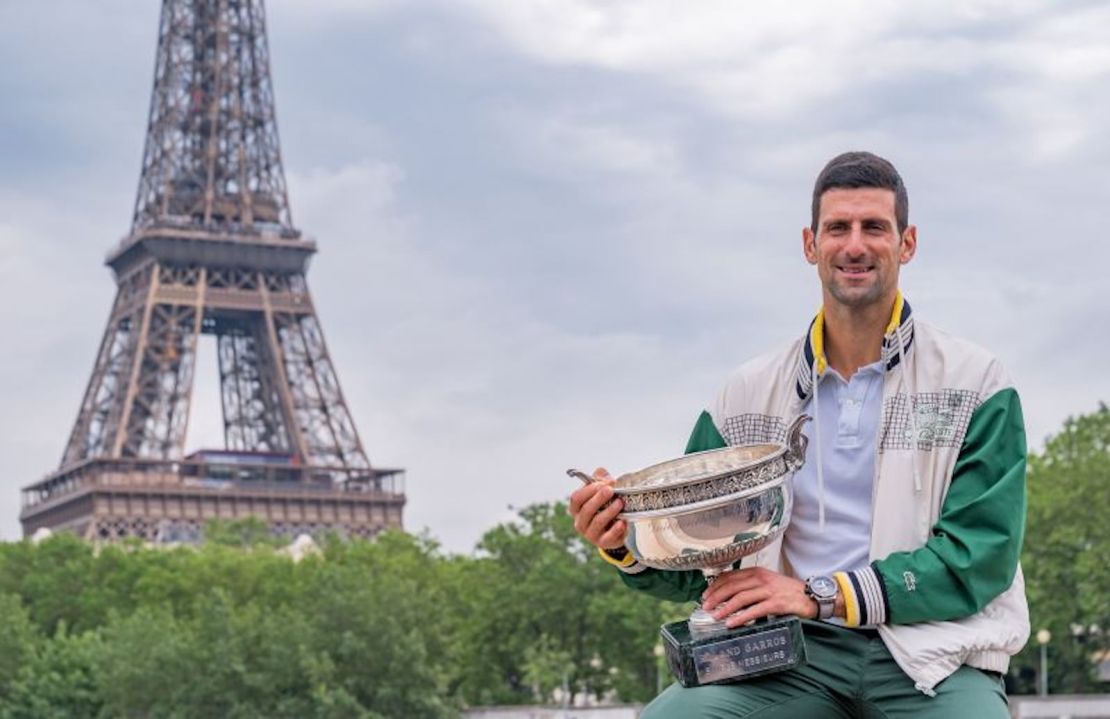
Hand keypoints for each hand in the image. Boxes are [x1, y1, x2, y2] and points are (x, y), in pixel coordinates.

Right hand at [568, 468, 625, 549]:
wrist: (615, 529)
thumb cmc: (605, 507)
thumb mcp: (601, 492)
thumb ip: (600, 480)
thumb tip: (602, 472)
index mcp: (576, 509)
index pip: (576, 498)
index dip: (588, 490)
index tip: (602, 483)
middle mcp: (580, 522)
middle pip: (586, 510)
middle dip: (599, 498)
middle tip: (611, 490)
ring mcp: (590, 534)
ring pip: (597, 522)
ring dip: (609, 511)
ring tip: (620, 502)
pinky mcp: (602, 542)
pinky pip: (608, 536)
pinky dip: (616, 529)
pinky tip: (623, 522)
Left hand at [701, 567, 817, 627]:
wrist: (811, 596)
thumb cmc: (787, 591)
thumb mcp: (767, 582)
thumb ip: (750, 585)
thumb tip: (728, 595)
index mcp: (757, 572)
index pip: (730, 576)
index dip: (715, 586)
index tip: (705, 595)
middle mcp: (761, 578)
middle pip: (733, 586)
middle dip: (716, 597)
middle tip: (705, 607)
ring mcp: (769, 590)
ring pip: (741, 598)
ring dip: (725, 608)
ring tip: (715, 616)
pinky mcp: (777, 603)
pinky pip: (755, 610)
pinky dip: (741, 617)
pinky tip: (732, 623)